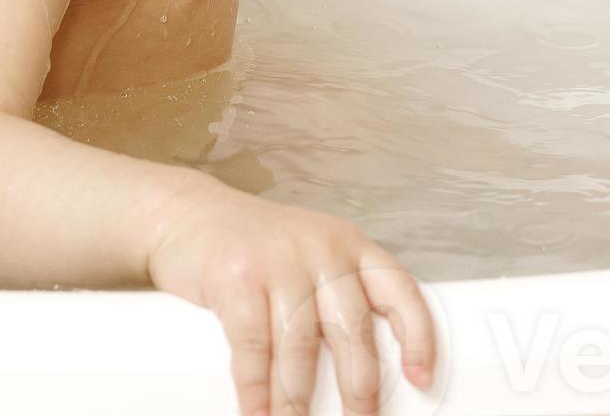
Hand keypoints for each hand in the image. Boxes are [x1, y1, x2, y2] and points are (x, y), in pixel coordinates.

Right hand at [148, 183, 434, 415]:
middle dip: (358, 391)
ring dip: (298, 403)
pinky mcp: (238, 277)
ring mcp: (278, 260)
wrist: (187, 214)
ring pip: (301, 349)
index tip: (421, 379)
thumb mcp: (308, 259)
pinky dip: (256, 391)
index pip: (399, 290)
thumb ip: (336, 300)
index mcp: (349, 245)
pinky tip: (258, 412)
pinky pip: (254, 348)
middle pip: (352, 330)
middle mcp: (321, 247)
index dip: (417, 336)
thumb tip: (364, 375)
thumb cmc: (255, 247)